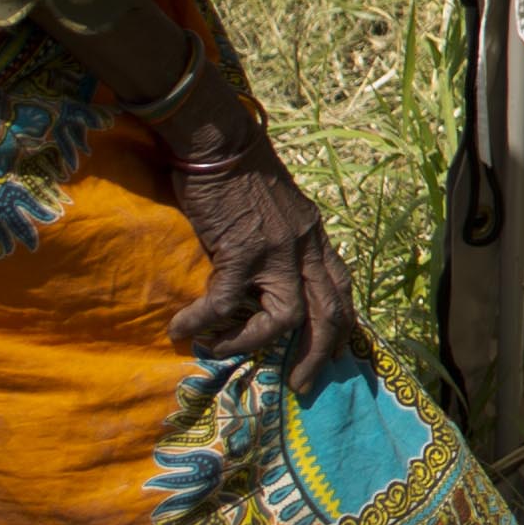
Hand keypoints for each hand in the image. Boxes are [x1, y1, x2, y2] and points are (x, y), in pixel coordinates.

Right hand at [158, 77, 354, 393]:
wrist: (216, 138)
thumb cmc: (237, 169)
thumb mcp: (274, 207)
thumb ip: (278, 240)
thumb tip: (259, 275)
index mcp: (315, 234)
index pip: (342, 286)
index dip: (341, 324)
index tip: (333, 355)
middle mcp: (306, 244)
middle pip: (330, 312)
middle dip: (318, 355)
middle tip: (300, 386)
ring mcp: (277, 249)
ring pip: (285, 317)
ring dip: (253, 344)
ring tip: (222, 351)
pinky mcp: (241, 250)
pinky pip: (225, 302)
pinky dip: (203, 322)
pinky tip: (181, 330)